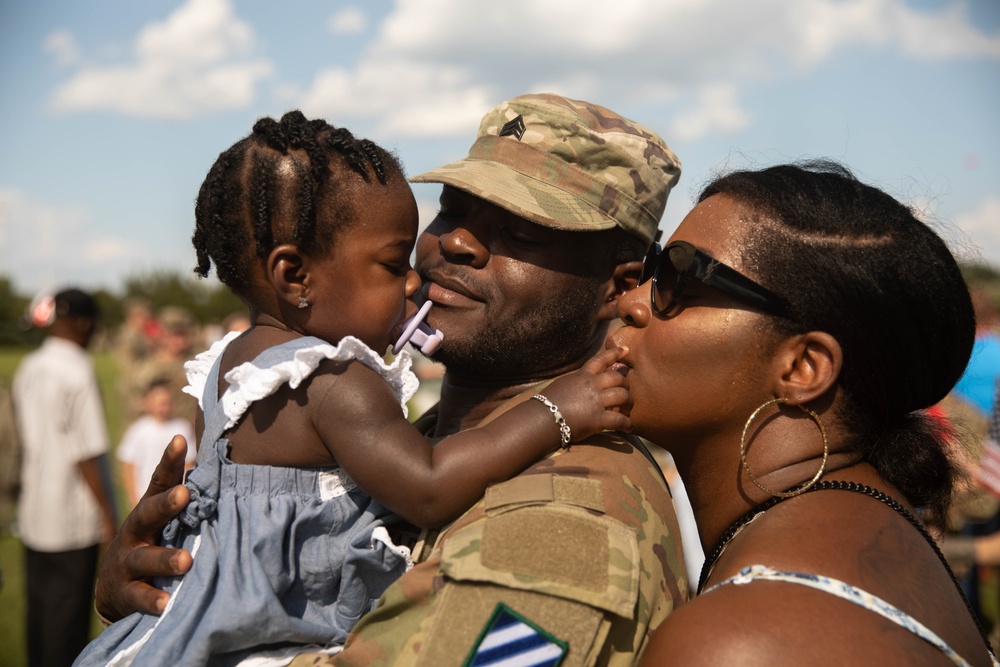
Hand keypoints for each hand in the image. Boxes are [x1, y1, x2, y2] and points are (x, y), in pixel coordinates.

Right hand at [95, 435, 192, 620]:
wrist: (115, 590)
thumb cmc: (153, 543)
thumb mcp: (165, 521)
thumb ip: (188, 500)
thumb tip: (225, 467)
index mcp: (150, 512)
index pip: (160, 482)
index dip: (169, 461)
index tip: (180, 439)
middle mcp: (136, 533)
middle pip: (147, 514)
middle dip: (165, 504)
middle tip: (184, 494)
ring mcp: (127, 563)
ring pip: (144, 558)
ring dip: (165, 559)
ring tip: (186, 561)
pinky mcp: (125, 593)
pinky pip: (138, 597)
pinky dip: (152, 600)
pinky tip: (167, 604)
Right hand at [542, 346, 631, 439]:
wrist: (541, 418)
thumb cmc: (546, 403)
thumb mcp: (563, 384)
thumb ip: (576, 381)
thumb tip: (580, 381)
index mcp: (582, 376)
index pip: (601, 359)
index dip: (615, 354)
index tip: (626, 351)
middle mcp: (592, 386)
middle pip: (618, 378)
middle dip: (626, 385)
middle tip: (626, 393)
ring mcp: (596, 402)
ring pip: (623, 396)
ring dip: (629, 402)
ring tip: (628, 409)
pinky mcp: (598, 420)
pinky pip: (620, 420)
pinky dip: (627, 424)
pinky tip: (628, 427)